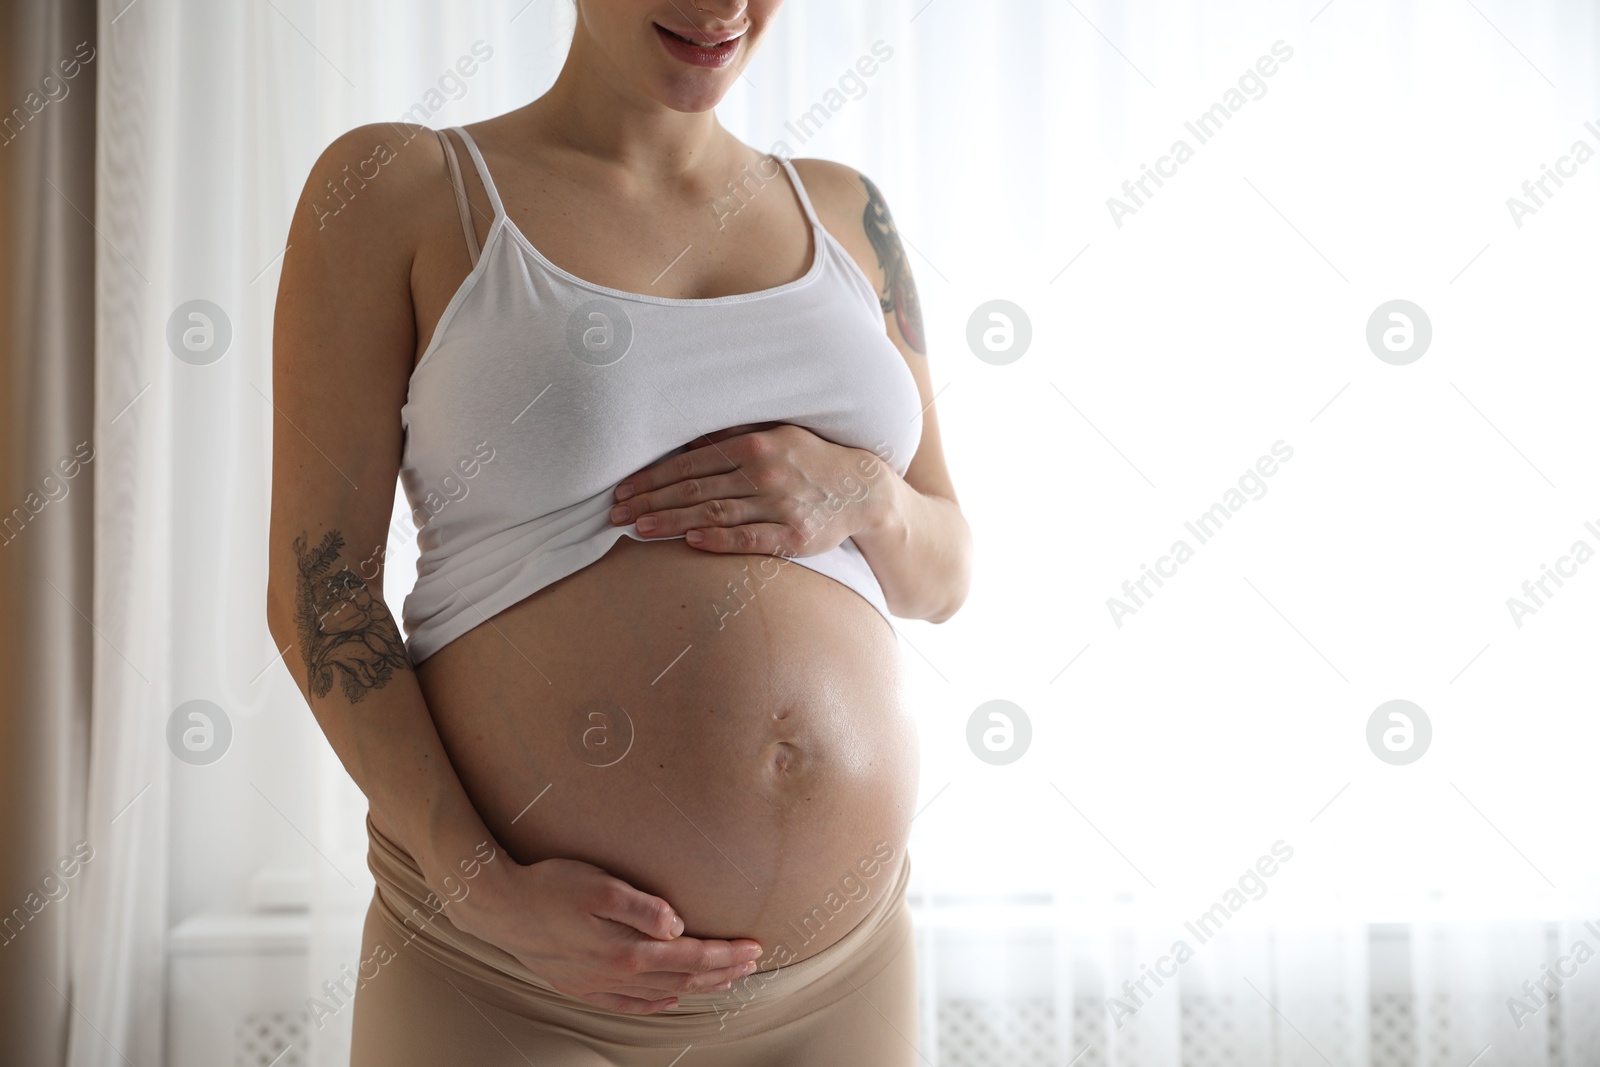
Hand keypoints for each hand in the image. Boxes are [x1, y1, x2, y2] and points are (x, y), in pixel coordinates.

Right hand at [449, 854, 763, 1013]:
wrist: (499, 906)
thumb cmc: (551, 885)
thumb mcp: (600, 885)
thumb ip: (643, 907)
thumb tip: (679, 926)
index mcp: (627, 949)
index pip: (691, 956)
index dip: (726, 954)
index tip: (754, 946)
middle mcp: (616, 974)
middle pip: (682, 979)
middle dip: (721, 972)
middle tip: (751, 962)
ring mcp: (597, 984)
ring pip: (661, 993)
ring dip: (697, 987)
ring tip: (724, 980)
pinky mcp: (581, 985)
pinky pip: (628, 1004)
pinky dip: (656, 1004)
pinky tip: (670, 1001)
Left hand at [610, 423, 885, 555]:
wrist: (863, 490)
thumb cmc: (811, 460)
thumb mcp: (777, 435)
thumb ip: (735, 436)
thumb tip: (690, 434)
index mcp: (755, 445)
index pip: (691, 462)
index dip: (653, 478)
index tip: (623, 491)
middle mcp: (765, 473)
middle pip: (696, 489)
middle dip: (652, 501)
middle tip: (617, 514)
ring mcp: (780, 505)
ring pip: (715, 513)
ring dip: (673, 522)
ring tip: (640, 530)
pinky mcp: (794, 537)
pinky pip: (750, 539)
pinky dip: (719, 540)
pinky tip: (691, 542)